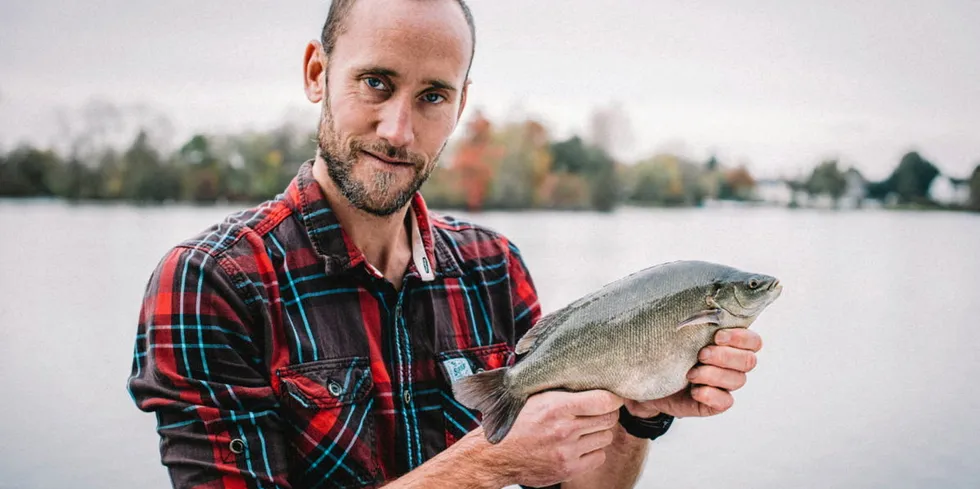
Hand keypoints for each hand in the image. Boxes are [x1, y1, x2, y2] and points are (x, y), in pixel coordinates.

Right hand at [477, 389, 624, 487]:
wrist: (497, 455)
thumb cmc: (517, 422)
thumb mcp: (535, 397)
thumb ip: (562, 390)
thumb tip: (592, 380)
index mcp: (556, 406)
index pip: (604, 400)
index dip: (613, 397)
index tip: (611, 397)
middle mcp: (564, 430)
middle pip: (609, 418)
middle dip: (606, 413)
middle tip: (597, 412)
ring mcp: (567, 452)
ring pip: (606, 437)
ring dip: (599, 432)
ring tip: (584, 429)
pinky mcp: (569, 469)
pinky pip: (599, 457)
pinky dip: (594, 451)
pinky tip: (580, 445)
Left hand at [625, 328, 762, 418]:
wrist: (647, 378)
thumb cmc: (666, 349)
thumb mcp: (679, 331)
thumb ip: (694, 318)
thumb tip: (699, 294)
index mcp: (729, 344)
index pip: (753, 341)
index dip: (741, 338)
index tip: (717, 335)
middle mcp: (732, 364)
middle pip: (748, 361)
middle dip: (724, 356)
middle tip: (700, 353)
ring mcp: (725, 385)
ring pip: (737, 380)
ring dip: (713, 375)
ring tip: (690, 373)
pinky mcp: (715, 404)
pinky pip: (726, 402)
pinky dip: (710, 395)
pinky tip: (695, 390)